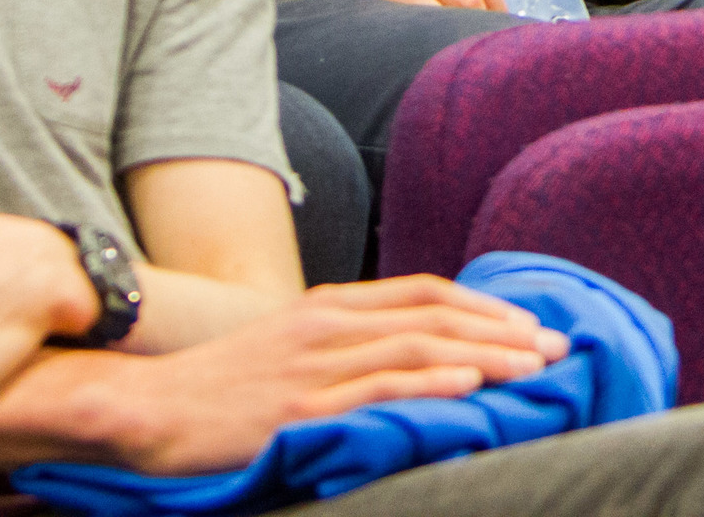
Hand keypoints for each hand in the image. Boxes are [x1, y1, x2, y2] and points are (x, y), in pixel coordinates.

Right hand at [111, 276, 564, 475]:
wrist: (147, 410)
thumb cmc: (219, 388)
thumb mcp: (287, 349)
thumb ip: (343, 347)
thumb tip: (406, 357)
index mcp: (328, 307)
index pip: (422, 293)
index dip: (481, 306)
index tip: (528, 324)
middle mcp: (328, 323)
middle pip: (434, 315)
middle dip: (502, 329)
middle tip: (556, 347)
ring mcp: (314, 363)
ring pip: (417, 346)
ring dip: (484, 354)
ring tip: (533, 367)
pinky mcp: (300, 407)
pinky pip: (375, 389)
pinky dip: (428, 382)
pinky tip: (468, 386)